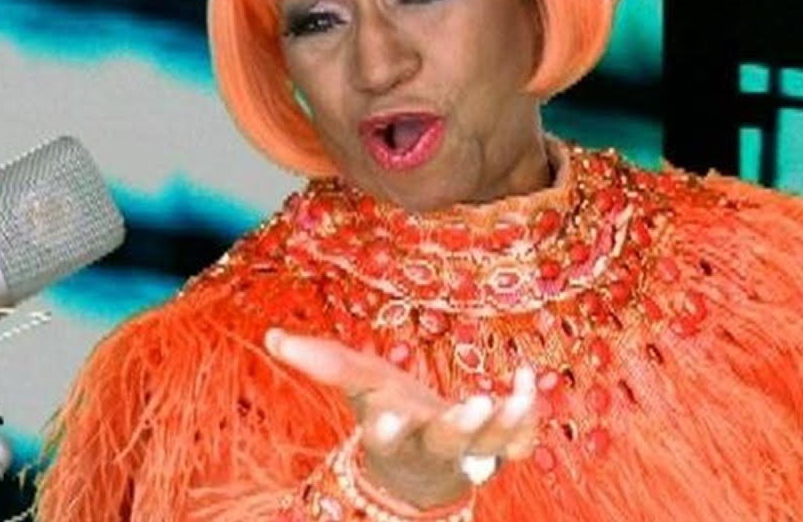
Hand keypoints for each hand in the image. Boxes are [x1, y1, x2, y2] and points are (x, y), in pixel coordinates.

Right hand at [265, 328, 538, 510]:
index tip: (387, 420)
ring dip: (505, 421)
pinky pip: (521, 438)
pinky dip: (529, 413)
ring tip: (510, 396)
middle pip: (448, 443)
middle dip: (461, 426)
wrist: (428, 466)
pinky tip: (528, 377)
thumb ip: (322, 362)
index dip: (388, 430)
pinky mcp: (503, 449)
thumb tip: (272, 336)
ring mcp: (472, 452)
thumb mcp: (359, 387)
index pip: (387, 439)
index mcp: (394, 436)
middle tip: (475, 406)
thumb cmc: (391, 414)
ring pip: (492, 445)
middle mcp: (434, 447)